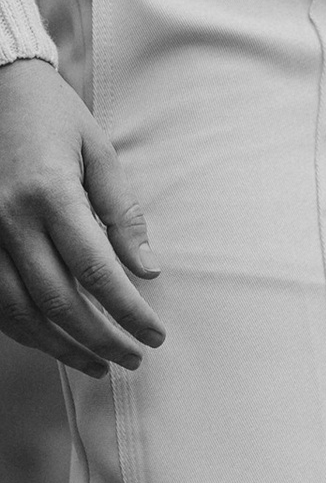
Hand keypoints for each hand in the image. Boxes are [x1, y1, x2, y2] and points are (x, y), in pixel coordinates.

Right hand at [0, 60, 163, 377]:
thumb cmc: (54, 119)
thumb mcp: (99, 152)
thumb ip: (123, 212)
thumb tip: (149, 269)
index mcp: (50, 193)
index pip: (96, 269)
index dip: (127, 309)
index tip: (154, 333)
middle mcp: (11, 222)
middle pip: (58, 301)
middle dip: (100, 338)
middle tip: (134, 357)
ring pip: (21, 314)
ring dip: (61, 347)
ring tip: (99, 364)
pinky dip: (25, 331)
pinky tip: (53, 342)